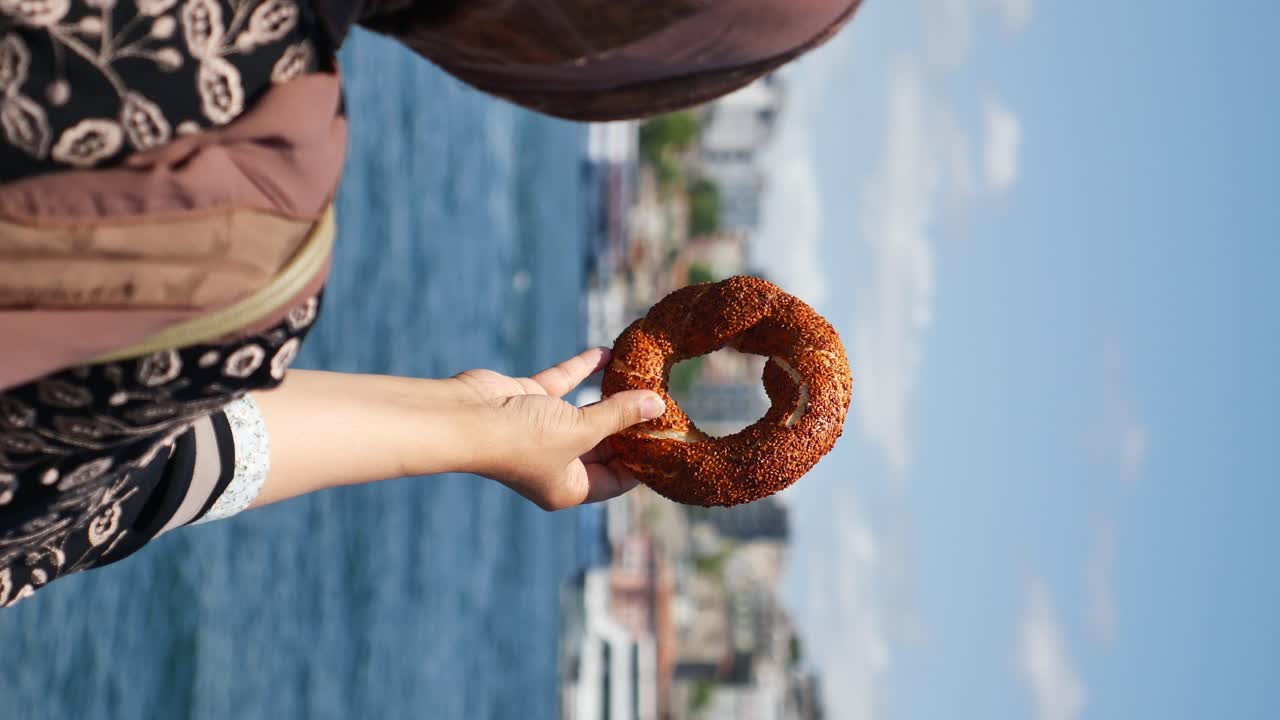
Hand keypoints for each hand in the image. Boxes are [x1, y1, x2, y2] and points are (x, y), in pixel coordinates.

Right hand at [451, 347, 665, 510]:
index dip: (642, 460)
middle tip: (662, 402)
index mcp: (568, 488)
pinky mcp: (528, 401)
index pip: (616, 479)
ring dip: (609, 394)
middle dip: (630, 423)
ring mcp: (541, 431)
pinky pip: (563, 385)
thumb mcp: (581, 429)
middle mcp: (555, 463)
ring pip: (585, 412)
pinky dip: (583, 369)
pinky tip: (606, 353)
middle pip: (604, 444)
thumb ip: (619, 415)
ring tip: (640, 377)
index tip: (667, 438)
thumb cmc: (522, 439)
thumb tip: (657, 405)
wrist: (464, 417)